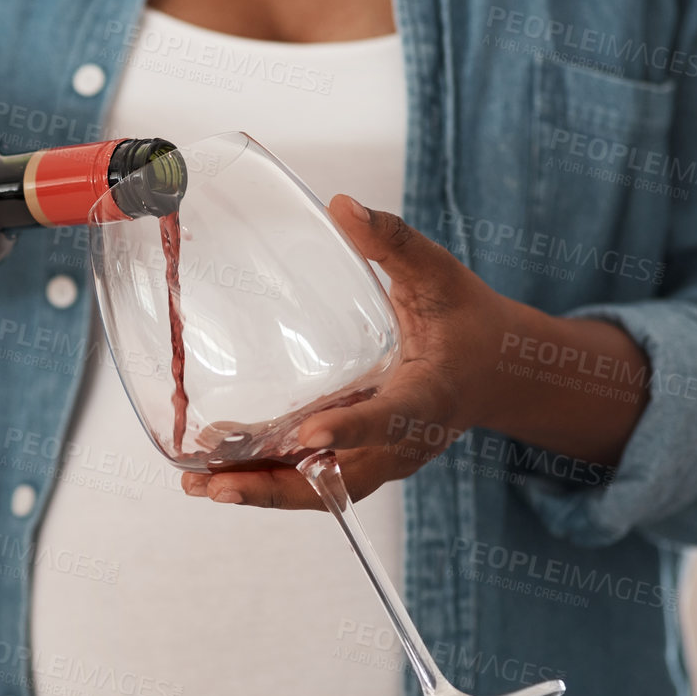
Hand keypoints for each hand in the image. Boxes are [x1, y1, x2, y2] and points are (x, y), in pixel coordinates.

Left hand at [180, 195, 516, 509]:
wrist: (497, 369)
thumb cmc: (468, 320)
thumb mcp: (439, 275)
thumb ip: (393, 244)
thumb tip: (343, 205)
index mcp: (429, 397)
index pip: (390, 418)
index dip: (351, 428)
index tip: (309, 435)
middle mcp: (403, 441)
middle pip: (338, 480)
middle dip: (276, 486)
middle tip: (216, 484)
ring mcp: (380, 457)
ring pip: (318, 489)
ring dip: (259, 490)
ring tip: (198, 485)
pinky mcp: (362, 458)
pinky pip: (313, 478)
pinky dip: (267, 476)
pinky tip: (215, 468)